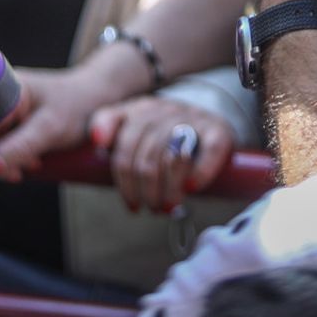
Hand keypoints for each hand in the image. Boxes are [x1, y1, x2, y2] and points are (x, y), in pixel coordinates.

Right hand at [0, 57, 144, 184]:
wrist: (96, 100)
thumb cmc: (75, 108)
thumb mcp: (50, 129)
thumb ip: (20, 147)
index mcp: (3, 87)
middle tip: (18, 175)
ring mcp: (3, 110)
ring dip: (4, 162)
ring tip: (33, 165)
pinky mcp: (11, 124)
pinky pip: (0, 147)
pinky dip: (12, 160)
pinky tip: (32, 163)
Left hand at [91, 94, 235, 214]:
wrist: (210, 126)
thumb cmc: (165, 136)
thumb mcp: (135, 127)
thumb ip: (110, 126)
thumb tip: (97, 141)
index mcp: (143, 108)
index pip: (124, 141)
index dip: (124, 178)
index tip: (130, 204)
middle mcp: (168, 109)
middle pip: (148, 153)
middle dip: (146, 189)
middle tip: (151, 208)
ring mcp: (195, 118)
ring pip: (174, 155)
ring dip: (169, 189)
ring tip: (167, 207)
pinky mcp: (219, 130)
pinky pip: (209, 151)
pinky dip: (200, 172)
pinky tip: (192, 188)